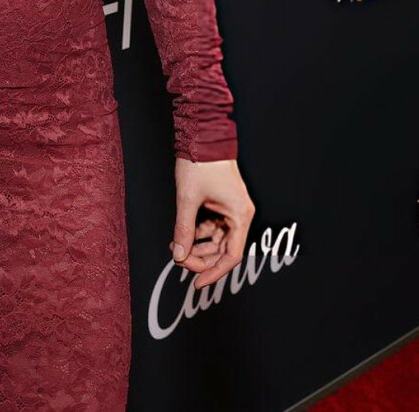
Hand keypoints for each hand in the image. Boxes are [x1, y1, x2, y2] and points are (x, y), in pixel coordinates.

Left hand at [169, 157, 253, 288]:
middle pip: (224, 250)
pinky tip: (182, 236)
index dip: (214, 273)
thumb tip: (179, 254)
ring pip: (217, 240)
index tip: (197, 283)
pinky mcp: (223, 204)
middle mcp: (240, 215)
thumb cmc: (201, 162)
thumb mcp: (188, 200)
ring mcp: (231, 210)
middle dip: (202, 259)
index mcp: (240, 216)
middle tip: (181, 261)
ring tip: (178, 248)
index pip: (231, 256)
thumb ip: (184, 230)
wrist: (204, 134)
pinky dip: (198, 234)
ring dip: (199, 247)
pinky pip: (213, 228)